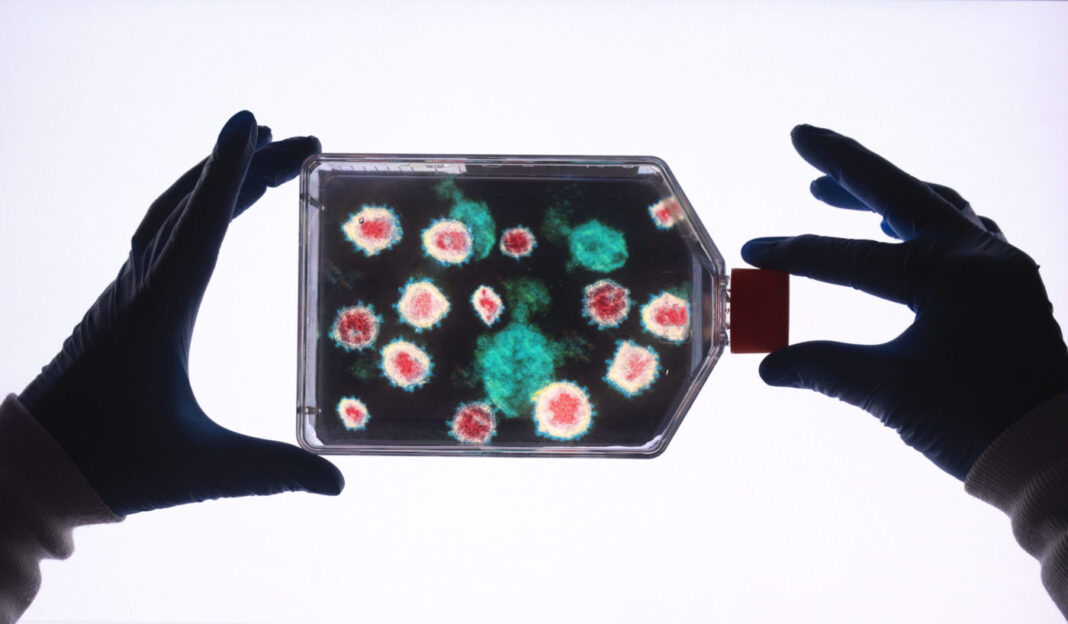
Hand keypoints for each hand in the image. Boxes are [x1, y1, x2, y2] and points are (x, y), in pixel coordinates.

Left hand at [19, 111, 342, 513]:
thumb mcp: (200, 469)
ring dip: (216, 179)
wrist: (33, 466)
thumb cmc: (110, 464)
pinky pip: (160, 234)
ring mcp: (128, 292)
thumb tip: (339, 486)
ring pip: (171, 213)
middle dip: (246, 166)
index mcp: (160, 313)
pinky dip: (193, 206)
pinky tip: (209, 212)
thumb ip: (272, 471)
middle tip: (300, 140)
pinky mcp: (123, 305)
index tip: (255, 125)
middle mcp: (141, 288)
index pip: (202, 226)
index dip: (231, 173)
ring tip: (261, 156)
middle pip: (194, 205)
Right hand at [742, 125, 1067, 479]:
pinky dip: (923, 222)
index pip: (855, 258)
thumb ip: (826, 369)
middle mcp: (981, 256)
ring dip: (885, 194)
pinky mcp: (1008, 286)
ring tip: (836, 189)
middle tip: (803, 139)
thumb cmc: (976, 421)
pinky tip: (900, 231)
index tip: (752, 251)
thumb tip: (770, 367)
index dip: (797, 254)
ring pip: (936, 208)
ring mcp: (1001, 267)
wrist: (1051, 453)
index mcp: (951, 274)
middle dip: (848, 165)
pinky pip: (961, 233)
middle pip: (903, 194)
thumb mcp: (892, 393)